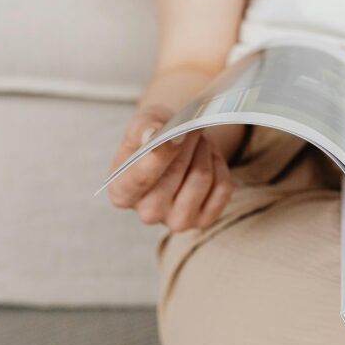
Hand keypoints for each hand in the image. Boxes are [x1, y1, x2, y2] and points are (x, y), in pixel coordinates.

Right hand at [107, 104, 237, 231]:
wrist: (176, 147)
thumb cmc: (154, 136)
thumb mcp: (143, 123)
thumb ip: (142, 127)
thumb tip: (151, 134)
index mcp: (122, 193)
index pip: (140, 179)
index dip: (160, 155)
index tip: (175, 134)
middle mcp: (147, 213)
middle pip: (175, 173)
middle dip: (187, 144)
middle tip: (190, 128)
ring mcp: (176, 221)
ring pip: (201, 178)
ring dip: (204, 152)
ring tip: (199, 141)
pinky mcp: (204, 220)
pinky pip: (222, 188)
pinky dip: (220, 166)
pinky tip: (210, 158)